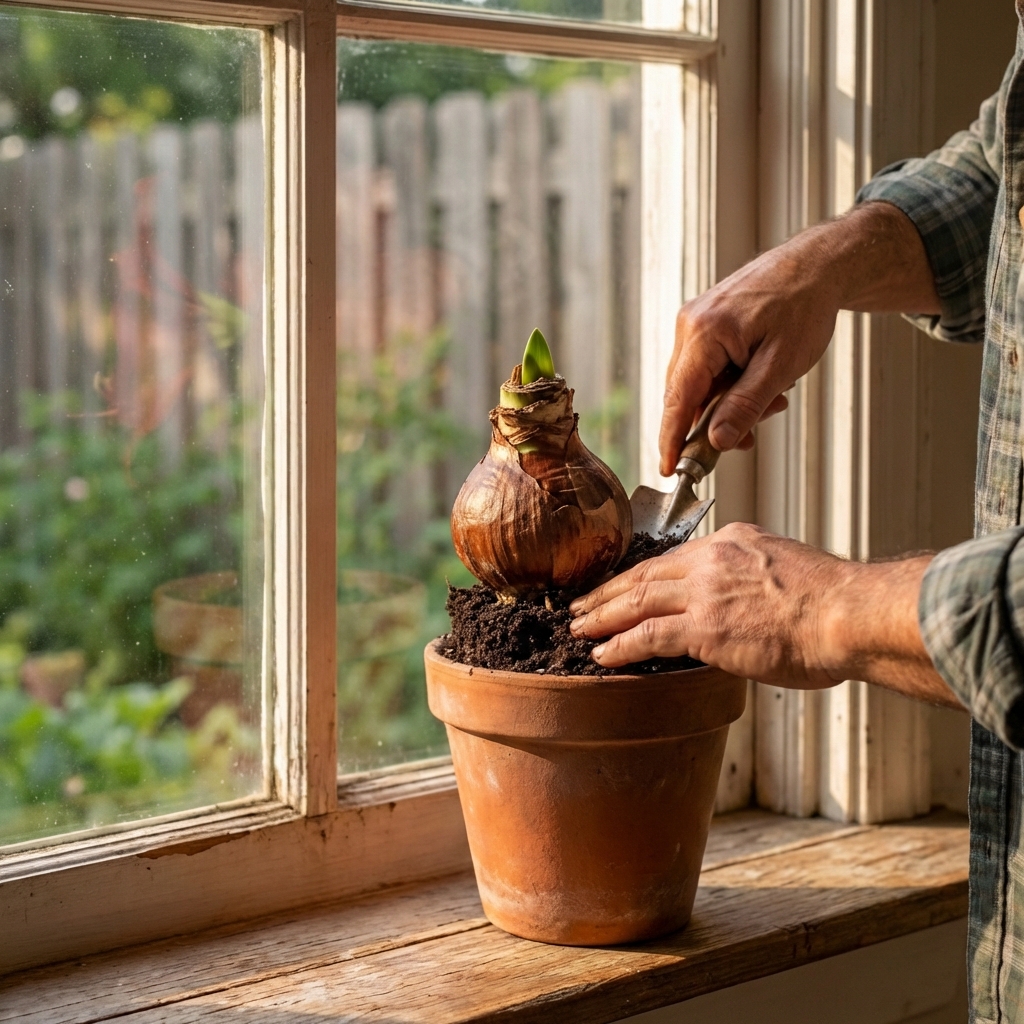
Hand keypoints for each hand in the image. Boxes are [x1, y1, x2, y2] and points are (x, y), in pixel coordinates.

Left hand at [569, 523, 957, 707]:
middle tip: (581, 605)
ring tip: (579, 630)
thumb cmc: (832, 603)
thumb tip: (740, 602)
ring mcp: (705, 592)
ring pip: (636, 601)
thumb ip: (750, 578)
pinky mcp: (704, 627)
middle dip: (607, 592)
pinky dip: (620, 646)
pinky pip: (647, 636)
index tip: (620, 586)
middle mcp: (711, 559)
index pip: (671, 558)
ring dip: (602, 617)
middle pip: (643, 574)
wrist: (848, 615)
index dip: (638, 575)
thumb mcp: (784, 568)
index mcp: (731, 541)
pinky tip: (603, 656)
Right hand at [659, 202, 941, 475]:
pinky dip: (728, 384)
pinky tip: (758, 383)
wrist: (817, 265)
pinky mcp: (705, 322)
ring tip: (771, 401)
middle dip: (713, 422)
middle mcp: (691, 325)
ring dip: (726, 402)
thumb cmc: (804, 307)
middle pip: (685, 394)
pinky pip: (706, 366)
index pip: (678, 398)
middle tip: (749, 437)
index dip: (671, 438)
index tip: (667, 469)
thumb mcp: (781, 365)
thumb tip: (717, 441)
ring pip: (697, 383)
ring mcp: (695, 321)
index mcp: (704, 332)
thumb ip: (745, 405)